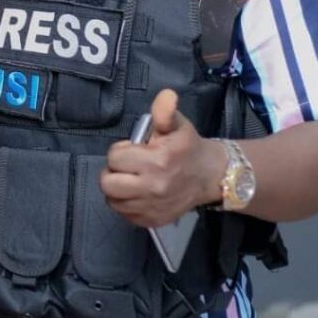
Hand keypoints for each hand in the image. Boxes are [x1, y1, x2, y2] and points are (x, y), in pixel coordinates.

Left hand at [99, 89, 225, 227]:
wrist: (210, 176)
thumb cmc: (188, 147)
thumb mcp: (177, 124)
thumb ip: (164, 111)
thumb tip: (166, 95)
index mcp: (157, 161)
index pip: (115, 158)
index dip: (120, 151)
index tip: (133, 150)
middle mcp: (153, 187)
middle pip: (108, 183)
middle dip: (113, 171)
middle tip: (127, 166)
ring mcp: (152, 208)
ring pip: (113, 201)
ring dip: (117, 189)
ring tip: (130, 179)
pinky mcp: (152, 221)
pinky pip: (124, 214)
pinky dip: (125, 204)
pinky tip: (137, 193)